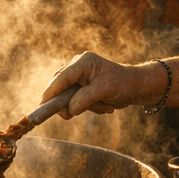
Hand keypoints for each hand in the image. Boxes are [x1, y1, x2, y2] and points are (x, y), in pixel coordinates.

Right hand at [39, 52, 167, 116]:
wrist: (135, 87)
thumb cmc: (123, 83)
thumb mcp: (105, 90)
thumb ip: (85, 98)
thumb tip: (69, 109)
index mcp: (83, 62)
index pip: (61, 78)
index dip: (51, 91)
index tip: (43, 104)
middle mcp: (78, 67)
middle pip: (60, 87)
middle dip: (69, 103)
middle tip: (69, 115)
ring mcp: (79, 78)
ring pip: (69, 98)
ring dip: (86, 106)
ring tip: (104, 104)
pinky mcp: (82, 88)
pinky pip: (76, 102)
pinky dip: (89, 107)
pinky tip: (104, 104)